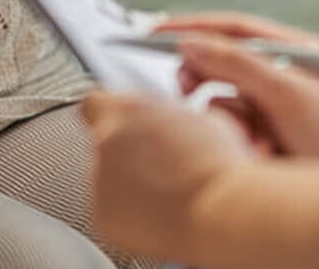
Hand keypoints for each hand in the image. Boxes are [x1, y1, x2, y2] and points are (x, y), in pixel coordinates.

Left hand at [83, 90, 253, 262]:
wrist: (222, 212)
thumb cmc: (219, 166)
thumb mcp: (200, 114)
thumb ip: (170, 112)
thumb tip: (170, 120)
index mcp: (127, 110)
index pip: (95, 102)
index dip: (112, 112)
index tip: (125, 122)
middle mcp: (107, 142)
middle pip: (104, 139)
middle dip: (126, 148)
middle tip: (158, 161)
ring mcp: (101, 181)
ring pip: (106, 174)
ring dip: (126, 178)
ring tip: (164, 189)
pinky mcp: (103, 216)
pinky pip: (107, 206)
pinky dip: (126, 209)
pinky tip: (156, 209)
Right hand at [159, 11, 318, 159]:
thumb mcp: (288, 94)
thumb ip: (237, 65)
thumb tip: (191, 44)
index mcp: (294, 52)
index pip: (234, 29)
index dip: (193, 27)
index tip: (156, 32)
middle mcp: (283, 77)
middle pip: (224, 64)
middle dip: (205, 77)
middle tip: (184, 87)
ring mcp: (276, 112)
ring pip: (224, 103)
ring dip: (228, 120)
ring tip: (250, 141)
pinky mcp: (269, 143)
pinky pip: (233, 132)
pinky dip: (237, 141)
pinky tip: (256, 155)